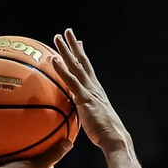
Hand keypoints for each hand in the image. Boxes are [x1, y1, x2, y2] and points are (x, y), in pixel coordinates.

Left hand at [52, 28, 128, 152]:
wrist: (113, 136)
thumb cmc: (104, 132)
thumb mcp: (92, 118)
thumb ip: (83, 111)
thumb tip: (76, 113)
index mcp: (95, 90)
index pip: (87, 68)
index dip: (82, 55)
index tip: (78, 43)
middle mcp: (93, 85)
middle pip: (82, 60)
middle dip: (74, 45)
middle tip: (67, 31)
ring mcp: (89, 90)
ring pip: (76, 65)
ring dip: (66, 50)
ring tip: (57, 37)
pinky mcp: (84, 97)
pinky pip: (70, 80)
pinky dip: (62, 69)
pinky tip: (53, 60)